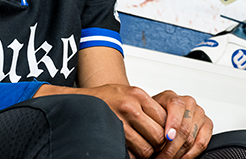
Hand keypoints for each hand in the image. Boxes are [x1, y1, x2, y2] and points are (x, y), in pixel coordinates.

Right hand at [40, 83, 167, 157]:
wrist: (78, 102)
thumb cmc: (105, 99)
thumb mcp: (129, 93)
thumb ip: (147, 106)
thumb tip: (167, 126)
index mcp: (138, 95)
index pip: (165, 119)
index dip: (166, 132)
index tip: (163, 138)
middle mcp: (129, 106)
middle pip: (158, 136)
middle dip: (157, 145)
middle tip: (153, 147)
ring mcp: (119, 121)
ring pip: (145, 148)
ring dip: (145, 153)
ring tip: (140, 150)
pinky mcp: (110, 135)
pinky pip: (129, 154)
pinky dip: (132, 156)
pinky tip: (129, 151)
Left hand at [151, 90, 212, 158]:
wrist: (158, 119)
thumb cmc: (152, 118)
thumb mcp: (146, 116)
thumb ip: (150, 122)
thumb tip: (150, 136)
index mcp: (171, 97)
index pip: (176, 105)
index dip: (173, 122)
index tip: (167, 137)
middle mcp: (188, 103)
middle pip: (185, 127)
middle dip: (172, 147)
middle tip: (161, 157)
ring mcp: (199, 113)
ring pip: (192, 137)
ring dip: (179, 153)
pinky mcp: (207, 124)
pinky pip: (202, 143)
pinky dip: (191, 154)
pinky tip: (181, 158)